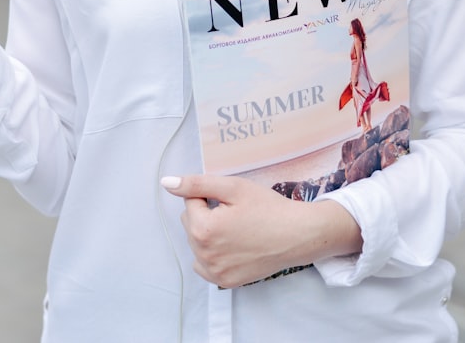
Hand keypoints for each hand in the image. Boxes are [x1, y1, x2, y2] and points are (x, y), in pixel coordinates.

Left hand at [161, 174, 361, 287]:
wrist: (298, 235)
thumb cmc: (268, 208)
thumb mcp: (234, 187)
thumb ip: (197, 184)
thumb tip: (166, 183)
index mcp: (203, 229)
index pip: (190, 202)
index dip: (210, 196)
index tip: (231, 200)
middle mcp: (204, 254)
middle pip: (190, 223)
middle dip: (206, 214)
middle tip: (235, 213)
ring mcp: (214, 272)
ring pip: (196, 243)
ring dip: (208, 233)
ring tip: (236, 229)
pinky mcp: (225, 281)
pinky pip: (204, 264)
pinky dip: (212, 254)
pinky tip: (232, 245)